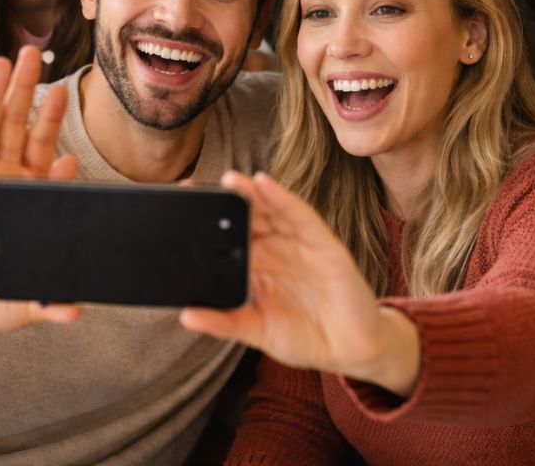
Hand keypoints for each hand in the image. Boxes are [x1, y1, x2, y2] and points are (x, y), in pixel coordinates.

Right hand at [0, 46, 80, 352]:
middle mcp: (1, 181)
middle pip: (17, 126)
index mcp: (27, 197)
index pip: (44, 150)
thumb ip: (52, 300)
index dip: (52, 122)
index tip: (65, 93)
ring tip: (5, 60)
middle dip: (26, 90)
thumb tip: (77, 308)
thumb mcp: (29, 299)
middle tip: (35, 55)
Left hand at [180, 172, 420, 395]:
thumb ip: (224, 323)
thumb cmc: (305, 338)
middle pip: (251, 218)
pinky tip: (266, 185)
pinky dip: (284, 199)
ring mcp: (302, 245)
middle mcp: (279, 250)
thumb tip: (185, 316)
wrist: (350, 352)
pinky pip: (302, 217)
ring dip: (253, 194)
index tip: (184, 210)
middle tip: (203, 187)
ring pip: (273, 211)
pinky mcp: (325, 245)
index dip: (211, 223)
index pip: (232, 238)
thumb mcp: (257, 331)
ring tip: (230, 181)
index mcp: (259, 267)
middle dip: (230, 202)